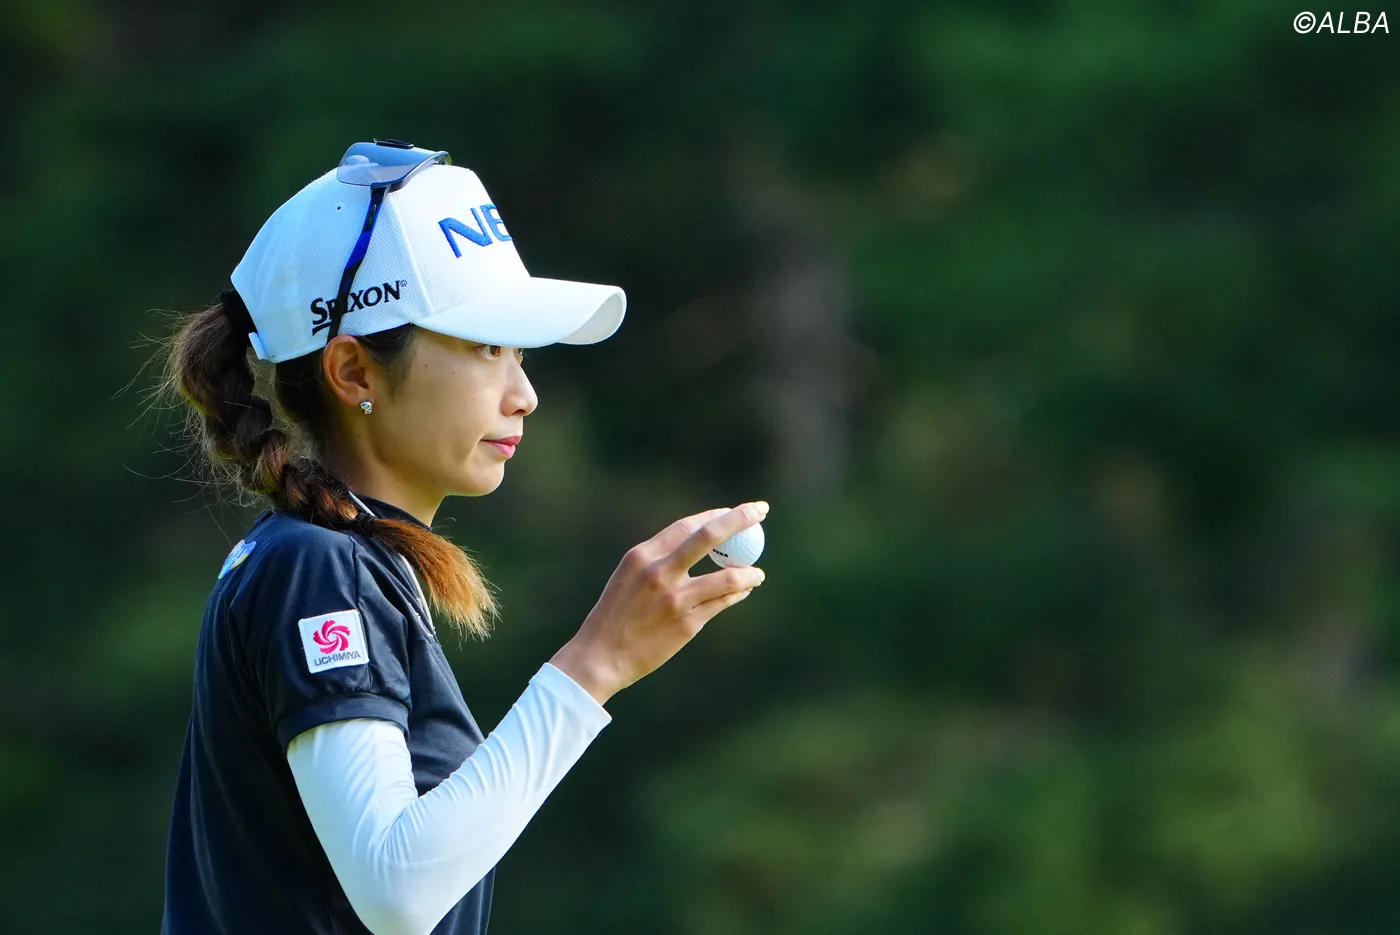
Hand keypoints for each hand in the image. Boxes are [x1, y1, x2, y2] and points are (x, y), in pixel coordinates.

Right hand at [549, 501, 769, 703]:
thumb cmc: (616, 615)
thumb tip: (697, 543)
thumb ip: (659, 560)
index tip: (733, 512)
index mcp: (642, 556)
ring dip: (750, 572)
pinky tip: (744, 591)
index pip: (686, 526)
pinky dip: (738, 594)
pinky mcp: (687, 624)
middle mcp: (659, 572)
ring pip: (728, 576)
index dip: (714, 515)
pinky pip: (722, 602)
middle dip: (740, 518)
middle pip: (709, 536)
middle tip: (761, 511)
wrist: (600, 656)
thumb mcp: (629, 578)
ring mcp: (675, 599)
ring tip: (758, 573)